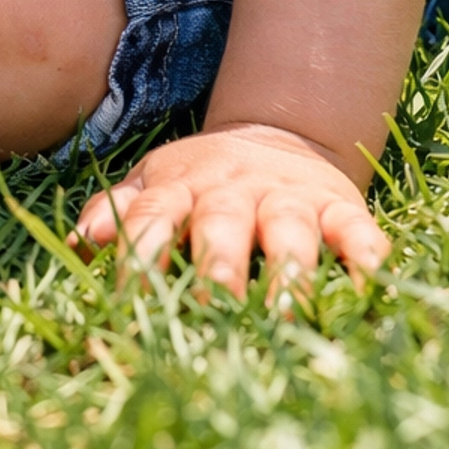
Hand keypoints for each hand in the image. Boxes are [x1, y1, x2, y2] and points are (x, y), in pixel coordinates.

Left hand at [72, 124, 389, 297]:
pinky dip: (364, 255)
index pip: (153, 218)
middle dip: (218, 266)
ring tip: (287, 313)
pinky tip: (369, 284)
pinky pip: (354, 229)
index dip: (139, 256)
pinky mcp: (337, 206)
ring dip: (288, 270)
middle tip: (215, 308)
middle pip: (221, 224)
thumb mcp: (155, 184)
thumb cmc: (202, 182)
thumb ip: (118, 212)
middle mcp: (233, 190)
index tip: (129, 301)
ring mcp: (288, 196)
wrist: (276, 136)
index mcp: (181, 187)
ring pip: (288, 230)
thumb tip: (78, 242)